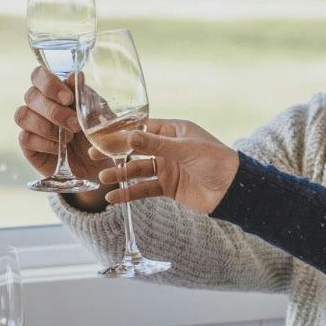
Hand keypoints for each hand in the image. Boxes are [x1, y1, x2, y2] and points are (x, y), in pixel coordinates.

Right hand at [12, 65, 112, 211]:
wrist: (96, 165)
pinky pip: (25, 138)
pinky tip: (59, 149)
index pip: (38, 75)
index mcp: (54, 91)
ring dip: (47, 127)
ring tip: (68, 138)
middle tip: (74, 125)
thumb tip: (76, 75)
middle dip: (54, 111)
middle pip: (31, 95)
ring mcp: (30, 124)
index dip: (49, 84)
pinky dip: (44, 143)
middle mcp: (39, 104)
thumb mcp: (95, 114)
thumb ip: (83, 95)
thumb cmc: (95, 133)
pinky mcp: (28, 144)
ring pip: (23, 115)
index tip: (68, 98)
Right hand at [98, 119, 239, 215]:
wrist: (233, 190)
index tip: (101, 135)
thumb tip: (129, 137)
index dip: (121, 132)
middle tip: (93, 154)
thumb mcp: (185, 149)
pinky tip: (114, 197)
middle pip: (135, 149)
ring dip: (120, 174)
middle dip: (114, 152)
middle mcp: (167, 148)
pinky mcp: (168, 187)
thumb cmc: (216, 160)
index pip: (141, 128)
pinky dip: (129, 193)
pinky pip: (144, 189)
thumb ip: (156, 145)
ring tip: (102, 178)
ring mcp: (166, 168)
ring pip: (137, 169)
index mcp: (173, 131)